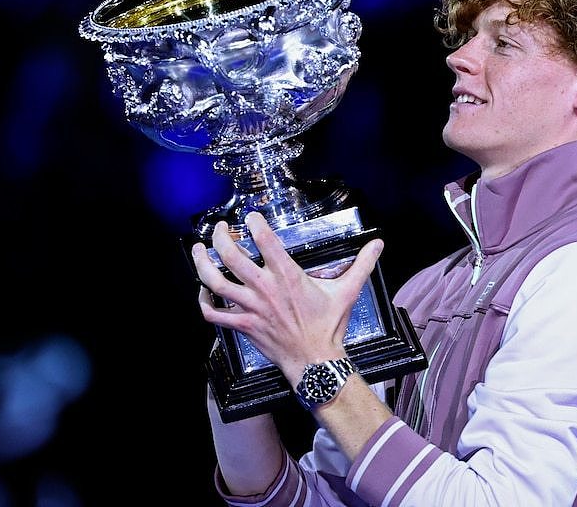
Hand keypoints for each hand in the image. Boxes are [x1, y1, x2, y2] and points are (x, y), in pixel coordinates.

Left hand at [190, 211, 383, 382]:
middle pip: (230, 256)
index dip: (253, 223)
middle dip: (220, 237)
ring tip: (199, 250)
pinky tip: (202, 290)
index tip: (249, 216)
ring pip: (215, 282)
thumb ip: (362, 265)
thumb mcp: (348, 291)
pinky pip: (213, 313)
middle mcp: (265, 289)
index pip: (264, 240)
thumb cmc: (329, 327)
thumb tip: (378, 245)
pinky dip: (203, 301)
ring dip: (202, 263)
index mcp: (287, 276)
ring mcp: (250, 307)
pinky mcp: (243, 325)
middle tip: (219, 228)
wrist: (316, 361)